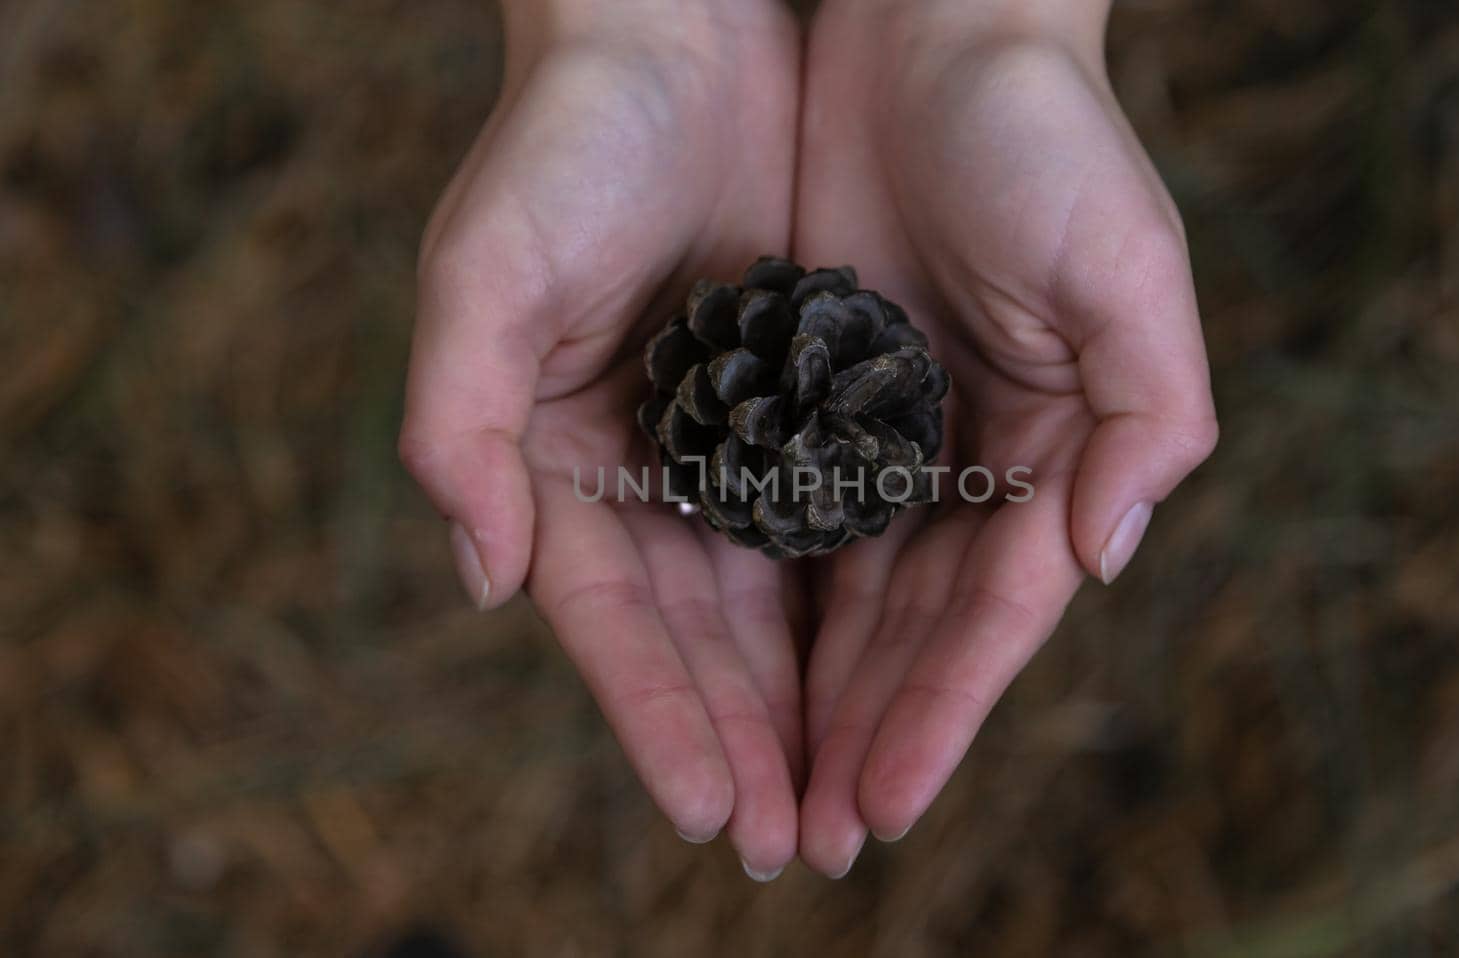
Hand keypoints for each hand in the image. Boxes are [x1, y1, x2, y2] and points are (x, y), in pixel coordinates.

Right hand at [398, 0, 805, 878]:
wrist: (678, 33)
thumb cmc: (564, 142)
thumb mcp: (482, 272)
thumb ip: (459, 427)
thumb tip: (488, 582)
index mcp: (560, 464)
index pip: (612, 624)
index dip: (659, 720)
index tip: (716, 811)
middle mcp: (646, 472)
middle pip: (702, 639)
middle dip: (748, 743)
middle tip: (800, 847)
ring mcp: (730, 444)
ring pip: (777, 603)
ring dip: (812, 703)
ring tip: (856, 800)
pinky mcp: (806, 403)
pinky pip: (838, 523)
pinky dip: (862, 601)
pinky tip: (898, 673)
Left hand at [792, 0, 1218, 874]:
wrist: (930, 28)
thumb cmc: (1044, 133)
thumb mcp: (1128, 261)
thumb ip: (1148, 414)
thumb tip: (1102, 560)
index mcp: (1056, 447)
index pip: (991, 611)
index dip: (940, 713)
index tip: (879, 805)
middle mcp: (976, 457)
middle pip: (914, 626)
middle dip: (867, 732)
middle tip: (805, 839)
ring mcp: (892, 432)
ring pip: (847, 593)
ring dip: (812, 694)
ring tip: (767, 789)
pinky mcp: (814, 393)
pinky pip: (788, 515)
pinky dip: (769, 596)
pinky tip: (734, 668)